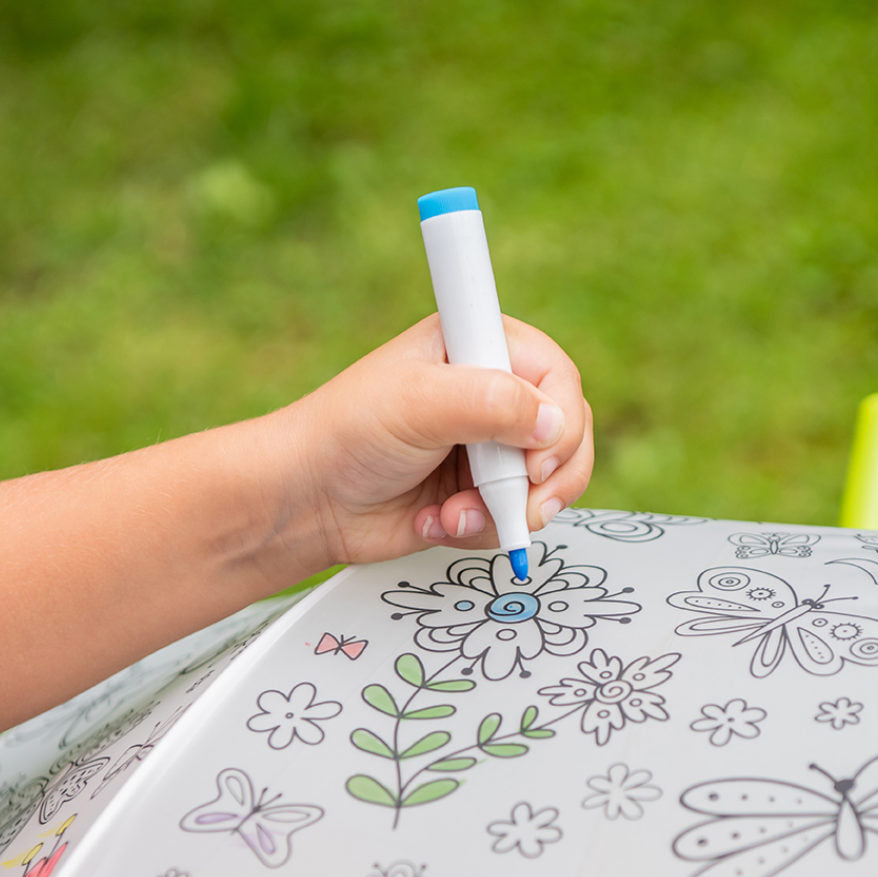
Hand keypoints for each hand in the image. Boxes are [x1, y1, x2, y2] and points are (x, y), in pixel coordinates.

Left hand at [262, 314, 592, 569]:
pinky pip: (515, 518)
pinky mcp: (481, 493)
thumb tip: (555, 422)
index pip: (558, 376)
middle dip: (545, 479)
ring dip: (508, 510)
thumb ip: (492, 403)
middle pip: (567, 435)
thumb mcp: (419, 403)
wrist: (310, 502)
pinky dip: (482, 529)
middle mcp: (493, 394)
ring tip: (456, 513)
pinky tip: (437, 520)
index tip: (537, 459)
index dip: (561, 420)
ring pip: (549, 485)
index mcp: (480, 346)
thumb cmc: (347, 434)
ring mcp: (490, 447)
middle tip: (516, 500)